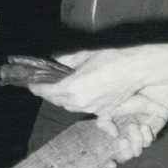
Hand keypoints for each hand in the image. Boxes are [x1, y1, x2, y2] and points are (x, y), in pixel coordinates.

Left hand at [29, 47, 150, 114]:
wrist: (137, 70)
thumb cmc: (112, 59)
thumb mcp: (86, 56)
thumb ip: (68, 60)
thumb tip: (57, 61)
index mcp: (72, 88)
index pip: (47, 91)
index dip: (37, 88)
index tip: (31, 84)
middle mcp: (79, 101)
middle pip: (57, 101)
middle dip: (48, 94)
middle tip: (44, 86)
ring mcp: (91, 108)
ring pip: (69, 106)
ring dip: (62, 99)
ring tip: (59, 90)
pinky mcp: (102, 111)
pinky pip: (83, 108)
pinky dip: (77, 102)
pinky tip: (78, 94)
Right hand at [96, 87, 167, 167]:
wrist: (149, 96)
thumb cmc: (127, 101)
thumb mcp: (110, 109)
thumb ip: (104, 122)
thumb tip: (113, 135)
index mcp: (111, 137)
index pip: (106, 156)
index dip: (107, 164)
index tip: (111, 164)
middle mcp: (123, 140)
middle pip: (123, 158)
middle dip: (124, 153)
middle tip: (123, 141)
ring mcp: (137, 140)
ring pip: (136, 152)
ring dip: (135, 140)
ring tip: (133, 126)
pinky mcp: (149, 137)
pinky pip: (148, 143)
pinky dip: (146, 135)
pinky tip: (144, 125)